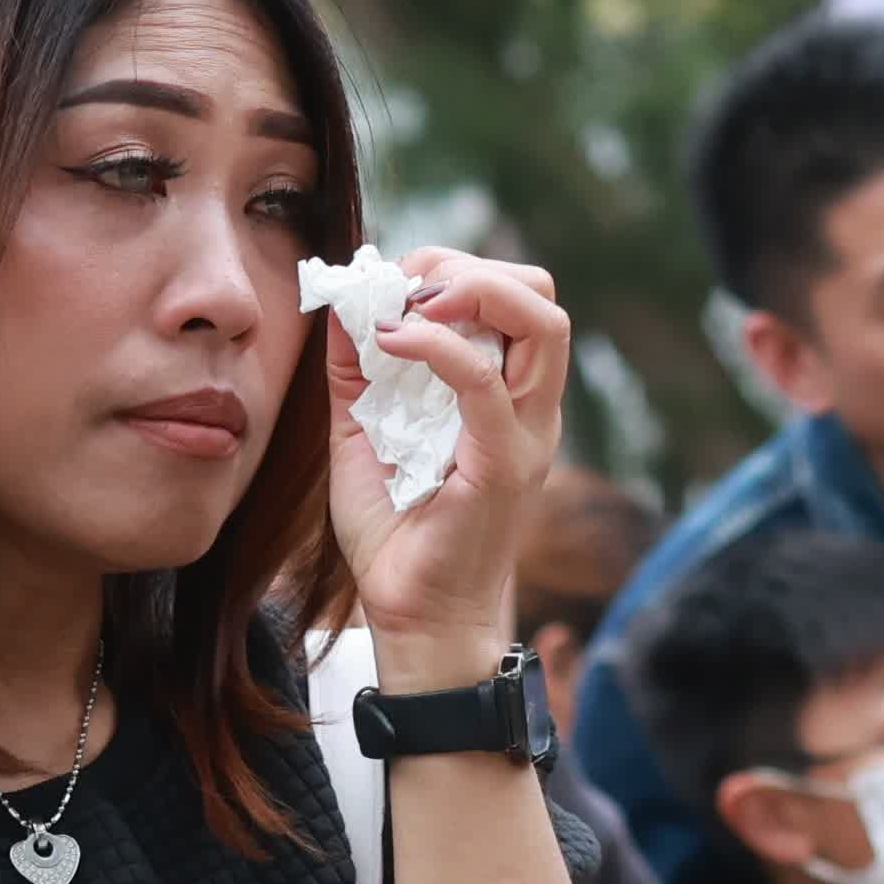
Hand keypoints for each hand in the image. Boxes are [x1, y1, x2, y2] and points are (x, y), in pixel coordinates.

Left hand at [322, 248, 574, 691]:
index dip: (452, 268)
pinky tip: (391, 339)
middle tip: (403, 283)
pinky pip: (487, 383)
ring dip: (470, 288)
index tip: (387, 280)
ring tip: (406, 303)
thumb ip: (356, 374)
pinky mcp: (504, 464)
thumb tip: (341, 308)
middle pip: (541, 292)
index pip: (512, 295)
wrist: (414, 617)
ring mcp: (525, 433)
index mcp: (506, 393)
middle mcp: (529, 406)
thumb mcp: (362, 434)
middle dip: (468, 266)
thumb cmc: (396, 533)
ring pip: (541, 321)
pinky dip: (438, 345)